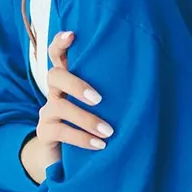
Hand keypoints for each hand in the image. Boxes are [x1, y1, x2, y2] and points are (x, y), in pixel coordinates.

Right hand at [36, 31, 113, 163]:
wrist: (67, 157)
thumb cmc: (93, 122)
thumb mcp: (101, 103)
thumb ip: (110, 88)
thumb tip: (146, 73)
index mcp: (68, 78)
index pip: (57, 54)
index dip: (60, 43)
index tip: (72, 34)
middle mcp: (54, 91)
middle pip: (54, 75)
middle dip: (75, 84)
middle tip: (99, 99)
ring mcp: (47, 111)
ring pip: (58, 105)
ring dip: (85, 118)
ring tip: (109, 131)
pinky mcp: (45, 132)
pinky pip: (58, 130)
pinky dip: (81, 137)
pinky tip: (100, 144)